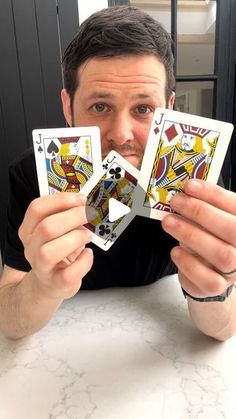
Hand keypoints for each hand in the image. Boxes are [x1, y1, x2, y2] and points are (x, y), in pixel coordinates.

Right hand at [18, 193, 95, 299]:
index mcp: (29, 230)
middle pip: (46, 228)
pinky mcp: (56, 283)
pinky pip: (69, 273)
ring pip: (49, 252)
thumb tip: (87, 205)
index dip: (61, 200)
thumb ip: (65, 217)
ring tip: (88, 236)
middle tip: (90, 214)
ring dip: (75, 239)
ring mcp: (41, 268)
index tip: (81, 199)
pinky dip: (84, 261)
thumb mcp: (57, 232)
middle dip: (73, 217)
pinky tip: (88, 254)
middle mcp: (31, 248)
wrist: (50, 283)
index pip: (37, 208)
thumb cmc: (58, 252)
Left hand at [162, 179, 235, 297]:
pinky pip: (208, 279)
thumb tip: (184, 190)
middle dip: (201, 212)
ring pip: (222, 254)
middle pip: (232, 230)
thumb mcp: (207, 219)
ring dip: (192, 235)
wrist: (208, 272)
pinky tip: (175, 251)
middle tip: (176, 201)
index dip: (213, 194)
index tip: (189, 185)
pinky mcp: (217, 287)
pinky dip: (189, 263)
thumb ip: (202, 206)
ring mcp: (234, 270)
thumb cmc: (208, 238)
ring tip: (168, 222)